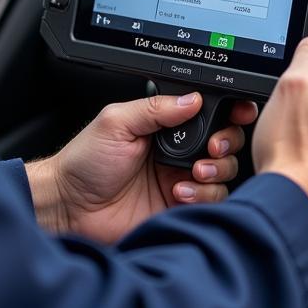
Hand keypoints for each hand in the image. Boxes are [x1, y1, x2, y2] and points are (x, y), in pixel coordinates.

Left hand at [26, 93, 257, 244]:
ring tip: (192, 172)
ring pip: (224, 172)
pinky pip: (212, 201)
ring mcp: (181, 180)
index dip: (227, 111)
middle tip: (212, 147)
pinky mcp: (181, 208)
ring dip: (216, 170)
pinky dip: (203, 196)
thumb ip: (155, 108)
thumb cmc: (84, 162)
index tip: (237, 112)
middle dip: (227, 141)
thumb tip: (192, 98)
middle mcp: (177, 151)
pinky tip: (179, 194)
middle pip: (224, 141)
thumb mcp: (117, 122)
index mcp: (163, 125)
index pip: (206, 113)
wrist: (70, 205)